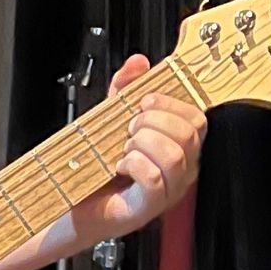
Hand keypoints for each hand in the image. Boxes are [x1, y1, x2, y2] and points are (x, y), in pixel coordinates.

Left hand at [71, 54, 207, 239]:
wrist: (73, 204)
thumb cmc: (98, 166)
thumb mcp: (112, 118)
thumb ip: (126, 88)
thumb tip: (138, 62)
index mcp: (179, 146)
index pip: (197, 118)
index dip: (171, 103)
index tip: (143, 101)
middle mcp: (181, 169)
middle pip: (190, 134)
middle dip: (153, 121)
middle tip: (129, 128)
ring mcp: (168, 190)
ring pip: (174, 156)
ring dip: (142, 143)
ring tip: (123, 148)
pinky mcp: (148, 207)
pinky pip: (153, 179)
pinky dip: (132, 164)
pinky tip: (118, 166)